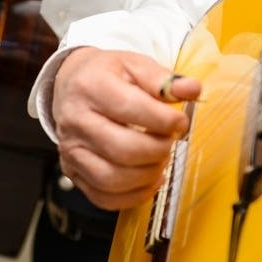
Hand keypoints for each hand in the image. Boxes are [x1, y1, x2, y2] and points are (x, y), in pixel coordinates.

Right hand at [52, 48, 201, 210]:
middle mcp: (76, 120)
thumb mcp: (133, 64)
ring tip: (160, 160)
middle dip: (158, 150)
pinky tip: (148, 180)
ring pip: (112, 178)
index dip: (165, 120)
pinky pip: (103, 197)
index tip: (180, 121)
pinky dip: (132, 196)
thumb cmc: (105, 76)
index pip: (131, 109)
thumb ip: (163, 79)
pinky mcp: (71, 171)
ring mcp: (71, 149)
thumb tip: (192, 89)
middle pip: (123, 149)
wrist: (69, 85)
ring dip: (147, 175)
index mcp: (91, 87)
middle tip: (169, 141)